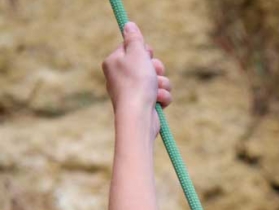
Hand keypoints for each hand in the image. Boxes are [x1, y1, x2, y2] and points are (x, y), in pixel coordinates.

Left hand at [102, 22, 171, 136]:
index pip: (131, 48)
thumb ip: (134, 39)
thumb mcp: (137, 54)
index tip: (148, 53)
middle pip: (146, 64)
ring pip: (157, 80)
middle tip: (154, 72)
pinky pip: (160, 95)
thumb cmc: (136, 83)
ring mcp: (133, 92)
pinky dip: (162, 97)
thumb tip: (129, 25)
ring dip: (162, 83)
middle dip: (156, 68)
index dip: (144, 50)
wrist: (138, 115)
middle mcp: (121, 77)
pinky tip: (158, 101)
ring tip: (157, 90)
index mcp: (114, 62)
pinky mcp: (144, 104)